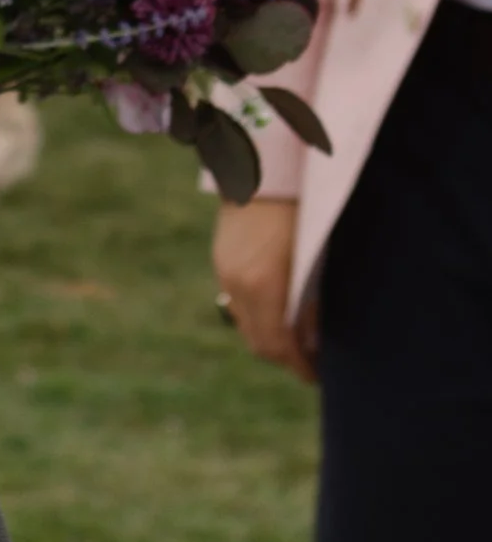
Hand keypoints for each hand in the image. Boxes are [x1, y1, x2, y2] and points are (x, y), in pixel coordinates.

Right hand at [211, 196, 313, 381]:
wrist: (266, 165)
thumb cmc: (306, 209)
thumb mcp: (317, 259)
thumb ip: (314, 302)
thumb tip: (316, 338)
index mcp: (264, 285)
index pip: (278, 346)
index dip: (299, 366)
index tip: (318, 376)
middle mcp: (238, 284)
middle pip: (258, 341)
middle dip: (285, 357)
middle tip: (311, 363)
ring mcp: (226, 271)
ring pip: (245, 323)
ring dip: (270, 337)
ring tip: (297, 337)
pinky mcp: (222, 260)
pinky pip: (238, 302)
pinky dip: (259, 315)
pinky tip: (279, 308)